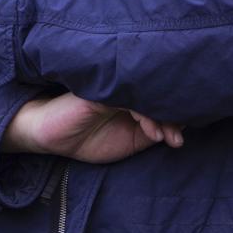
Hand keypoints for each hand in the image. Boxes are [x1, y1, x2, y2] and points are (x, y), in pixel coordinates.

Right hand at [3, 92, 183, 162]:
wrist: (52, 138)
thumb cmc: (87, 139)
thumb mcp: (128, 143)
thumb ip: (151, 134)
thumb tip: (181, 128)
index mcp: (133, 100)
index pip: (161, 102)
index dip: (175, 119)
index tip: (179, 141)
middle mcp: (126, 90)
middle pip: (158, 96)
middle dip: (173, 119)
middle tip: (177, 141)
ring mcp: (114, 89)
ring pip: (147, 96)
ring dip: (162, 119)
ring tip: (164, 138)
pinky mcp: (101, 92)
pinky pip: (130, 98)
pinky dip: (146, 115)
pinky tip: (151, 132)